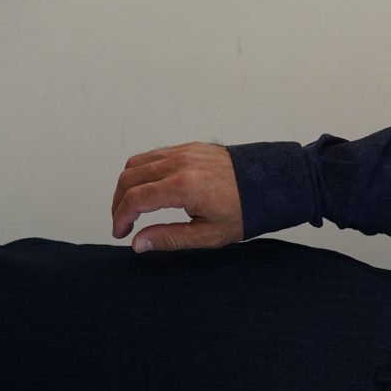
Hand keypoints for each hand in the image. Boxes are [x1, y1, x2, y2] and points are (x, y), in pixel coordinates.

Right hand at [111, 141, 244, 253]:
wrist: (272, 184)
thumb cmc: (247, 210)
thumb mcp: (209, 234)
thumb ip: (170, 238)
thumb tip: (139, 244)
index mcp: (183, 186)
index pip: (135, 199)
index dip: (121, 218)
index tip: (120, 233)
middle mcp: (179, 163)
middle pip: (128, 178)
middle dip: (119, 202)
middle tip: (123, 222)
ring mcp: (183, 152)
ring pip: (136, 163)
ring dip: (127, 185)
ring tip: (132, 207)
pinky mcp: (188, 147)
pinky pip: (153, 156)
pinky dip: (142, 172)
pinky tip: (149, 189)